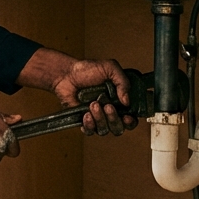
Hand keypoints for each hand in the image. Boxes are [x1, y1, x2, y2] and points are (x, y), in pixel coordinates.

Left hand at [17, 49, 137, 136]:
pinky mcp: (84, 121)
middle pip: (118, 127)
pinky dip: (89, 124)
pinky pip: (90, 131)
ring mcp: (97, 117)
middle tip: (107, 106)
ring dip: (100, 118)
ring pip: (104, 130)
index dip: (131, 121)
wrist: (67, 75)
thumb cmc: (87, 70)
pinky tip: (86, 114)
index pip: (130, 118)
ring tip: (93, 104)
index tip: (127, 117)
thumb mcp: (110, 68)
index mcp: (119, 101)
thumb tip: (127, 100)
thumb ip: (123, 81)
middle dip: (113, 118)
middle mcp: (109, 111)